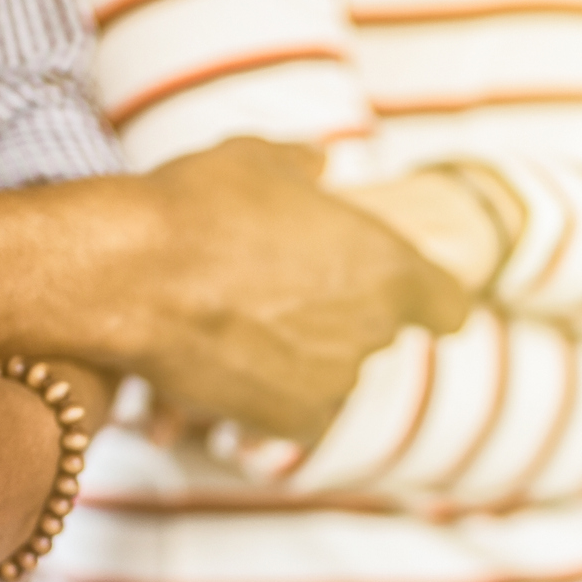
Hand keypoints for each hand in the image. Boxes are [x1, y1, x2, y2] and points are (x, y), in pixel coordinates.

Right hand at [125, 138, 471, 440]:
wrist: (134, 276)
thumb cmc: (200, 206)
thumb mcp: (257, 159)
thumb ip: (301, 165)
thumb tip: (315, 161)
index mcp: (391, 265)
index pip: (448, 305)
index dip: (432, 301)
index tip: (417, 301)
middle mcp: (374, 331)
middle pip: (378, 334)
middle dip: (343, 316)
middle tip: (282, 291)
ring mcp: (334, 382)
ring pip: (335, 374)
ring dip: (306, 358)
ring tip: (244, 324)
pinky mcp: (288, 421)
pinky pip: (300, 416)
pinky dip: (277, 401)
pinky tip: (238, 370)